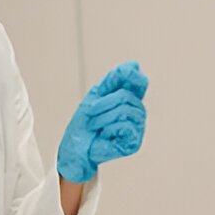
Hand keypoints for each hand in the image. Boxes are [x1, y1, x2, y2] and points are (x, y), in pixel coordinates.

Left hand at [58, 62, 148, 182]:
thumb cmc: (84, 124)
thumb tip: (135, 64)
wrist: (75, 149)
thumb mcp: (97, 95)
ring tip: (94, 125)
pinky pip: (126, 125)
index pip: (139, 82)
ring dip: (103, 117)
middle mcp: (137, 112)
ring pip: (125, 110)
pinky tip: (104, 135)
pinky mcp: (134, 141)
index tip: (105, 86)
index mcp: (129, 100)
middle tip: (90, 112)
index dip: (126, 77)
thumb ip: (115, 80)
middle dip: (103, 103)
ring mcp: (138, 127)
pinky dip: (109, 128)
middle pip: (126, 95)